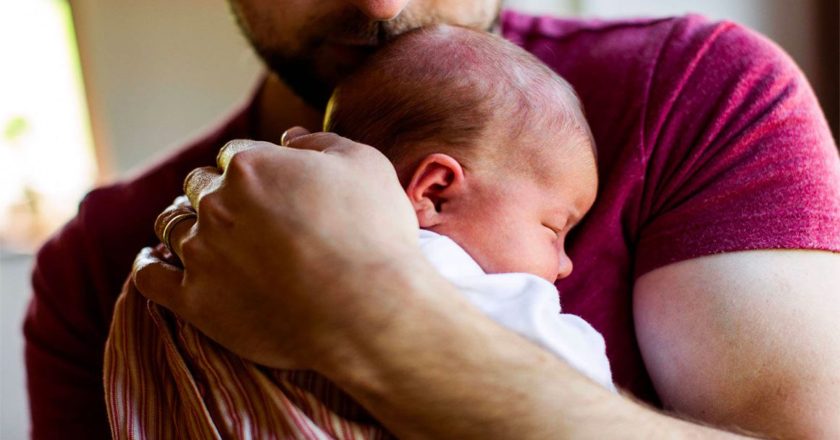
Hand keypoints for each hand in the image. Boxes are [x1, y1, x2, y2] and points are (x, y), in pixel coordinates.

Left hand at [132, 128, 420, 369]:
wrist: (370, 313)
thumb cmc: (374, 235)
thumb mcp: (365, 164)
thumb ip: (320, 141)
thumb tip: (288, 136)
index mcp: (253, 166)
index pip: (235, 155)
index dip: (254, 168)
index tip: (272, 188)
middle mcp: (218, 205)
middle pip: (199, 187)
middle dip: (218, 193)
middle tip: (244, 215)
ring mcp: (202, 254)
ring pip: (171, 225)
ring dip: (185, 224)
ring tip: (203, 235)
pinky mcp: (195, 302)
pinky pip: (150, 275)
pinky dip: (151, 264)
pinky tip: (158, 261)